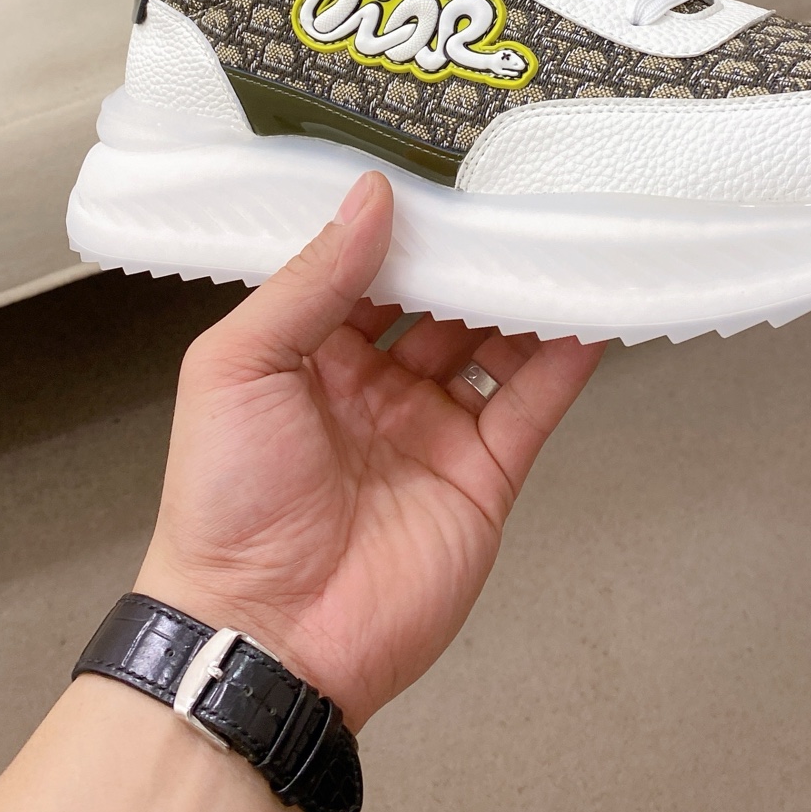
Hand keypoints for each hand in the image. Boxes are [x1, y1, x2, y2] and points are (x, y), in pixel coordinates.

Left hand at [135, 171, 603, 728]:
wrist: (263, 636)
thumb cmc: (223, 505)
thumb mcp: (238, 366)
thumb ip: (309, 280)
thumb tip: (369, 199)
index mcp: (307, 355)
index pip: (364, 270)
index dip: (399, 227)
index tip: (438, 175)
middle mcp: (374, 388)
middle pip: (438, 301)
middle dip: (471, 254)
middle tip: (512, 196)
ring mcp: (432, 431)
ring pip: (494, 343)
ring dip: (524, 295)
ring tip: (560, 238)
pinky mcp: (482, 475)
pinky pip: (532, 403)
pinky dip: (565, 357)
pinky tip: (588, 310)